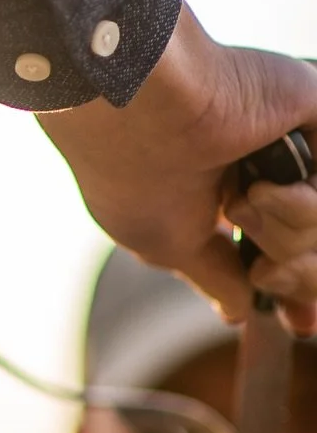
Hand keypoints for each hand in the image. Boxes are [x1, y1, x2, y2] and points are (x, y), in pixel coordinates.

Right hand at [40, 8, 316, 333]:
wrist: (139, 108)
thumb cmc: (134, 176)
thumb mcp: (170, 247)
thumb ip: (215, 278)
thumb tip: (239, 312)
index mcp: (222, 201)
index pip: (278, 256)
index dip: (292, 289)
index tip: (299, 324)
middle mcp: (261, 174)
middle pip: (308, 252)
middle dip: (287, 265)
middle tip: (255, 254)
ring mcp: (290, 147)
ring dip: (284, 229)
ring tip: (241, 200)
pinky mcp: (314, 115)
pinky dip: (301, 204)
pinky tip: (263, 187)